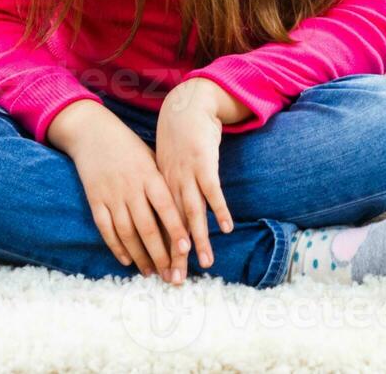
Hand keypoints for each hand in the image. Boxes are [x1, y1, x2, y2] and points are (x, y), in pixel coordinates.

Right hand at [47, 99, 192, 283]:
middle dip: (160, 253)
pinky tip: (126, 261)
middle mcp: (131, 188)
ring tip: (151, 272)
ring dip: (140, 256)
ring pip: (127, 232)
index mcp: (150, 176)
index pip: (167, 207)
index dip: (176, 229)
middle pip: (147, 226)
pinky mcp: (95, 201)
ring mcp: (111, 195)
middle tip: (171, 273)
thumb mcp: (152, 160)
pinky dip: (116, 247)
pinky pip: (106, 229)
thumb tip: (184, 211)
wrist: (94, 133)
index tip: (187, 249)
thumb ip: (164, 184)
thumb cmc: (130, 148)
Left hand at [155, 79, 239, 279]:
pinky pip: (213, 191)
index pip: (159, 226)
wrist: (187, 106)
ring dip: (198, 239)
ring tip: (204, 262)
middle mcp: (170, 184)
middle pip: (173, 226)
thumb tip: (166, 212)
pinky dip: (219, 209)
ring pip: (192, 212)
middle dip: (176, 255)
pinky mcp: (205, 163)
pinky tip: (226, 227)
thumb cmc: (178, 137)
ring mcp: (187, 174)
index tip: (163, 274)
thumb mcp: (165, 164)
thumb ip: (166, 187)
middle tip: (177, 280)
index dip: (162, 251)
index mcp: (159, 187)